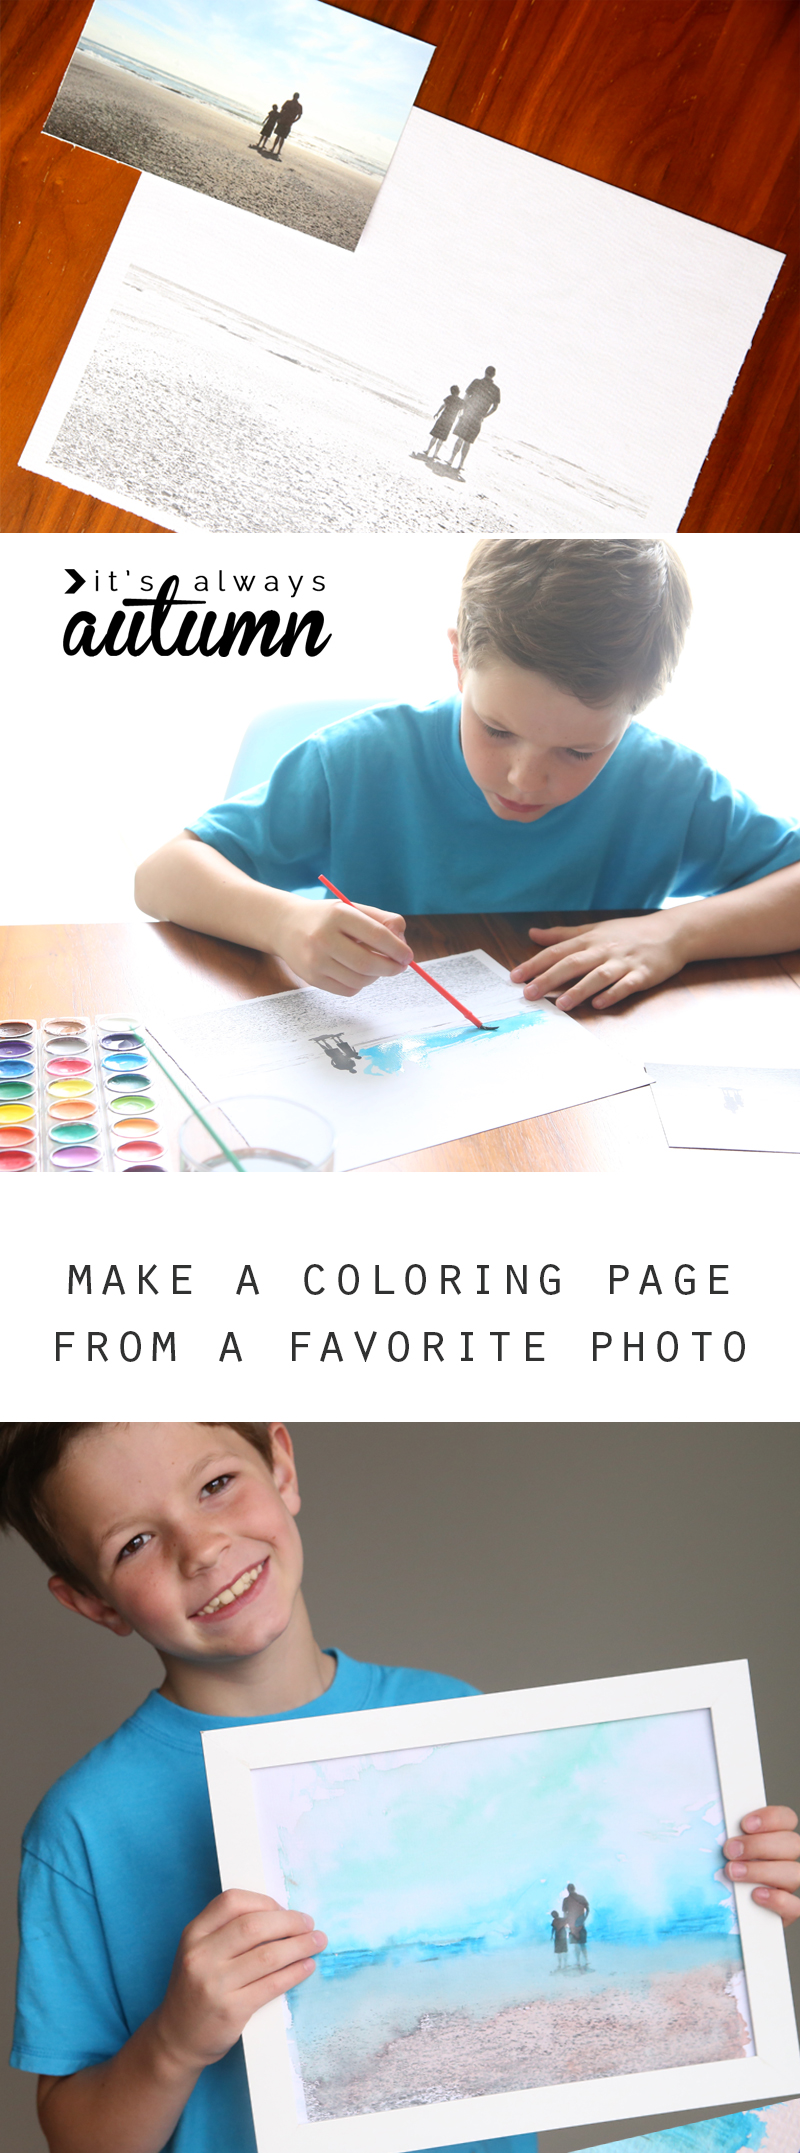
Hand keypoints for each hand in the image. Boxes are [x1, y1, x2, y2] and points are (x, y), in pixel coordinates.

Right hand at [154, 1890, 326, 2071]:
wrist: (176, 2039)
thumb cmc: (196, 1989)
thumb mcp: (199, 1952)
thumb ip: (227, 1932)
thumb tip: (280, 1915)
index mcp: (193, 1934)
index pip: (232, 1902)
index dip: (264, 1901)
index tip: (285, 1909)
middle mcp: (201, 1956)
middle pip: (254, 1926)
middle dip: (289, 1921)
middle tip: (309, 1924)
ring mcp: (215, 1984)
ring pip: (268, 1955)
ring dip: (299, 1946)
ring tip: (317, 1942)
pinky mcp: (231, 2010)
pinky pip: (272, 1985)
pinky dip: (295, 1973)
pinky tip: (307, 1966)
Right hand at [278, 894, 411, 995]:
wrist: (285, 925)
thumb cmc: (326, 918)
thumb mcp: (351, 909)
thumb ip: (380, 920)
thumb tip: (403, 941)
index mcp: (338, 915)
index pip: (377, 935)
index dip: (397, 949)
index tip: (408, 956)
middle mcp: (323, 938)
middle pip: (368, 963)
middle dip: (391, 968)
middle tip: (399, 967)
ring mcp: (315, 960)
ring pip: (360, 980)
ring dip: (375, 977)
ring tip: (375, 966)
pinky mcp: (311, 978)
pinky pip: (348, 990)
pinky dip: (360, 984)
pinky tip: (356, 972)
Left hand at [510, 913, 687, 1011]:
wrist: (671, 932)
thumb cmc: (629, 933)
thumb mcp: (594, 929)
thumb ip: (563, 935)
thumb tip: (533, 934)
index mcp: (590, 939)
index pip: (557, 951)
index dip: (535, 964)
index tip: (516, 977)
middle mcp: (605, 950)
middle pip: (573, 963)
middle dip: (550, 978)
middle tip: (529, 993)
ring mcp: (624, 962)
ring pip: (599, 976)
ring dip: (580, 990)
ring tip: (561, 1004)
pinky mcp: (643, 975)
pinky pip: (627, 985)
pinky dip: (613, 994)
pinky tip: (600, 1003)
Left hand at [723, 1807, 799, 1926]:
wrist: (717, 1914)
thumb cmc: (718, 1875)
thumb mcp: (718, 1850)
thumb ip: (723, 1834)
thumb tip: (702, 1815)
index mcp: (775, 1837)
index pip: (787, 1818)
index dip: (771, 1818)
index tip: (745, 1824)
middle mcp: (787, 1860)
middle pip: (792, 1843)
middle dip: (759, 1845)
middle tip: (730, 1851)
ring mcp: (789, 1886)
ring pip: (795, 1873)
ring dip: (762, 1871)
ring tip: (733, 1873)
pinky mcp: (787, 1911)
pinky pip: (796, 1905)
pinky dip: (777, 1899)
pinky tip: (755, 1895)